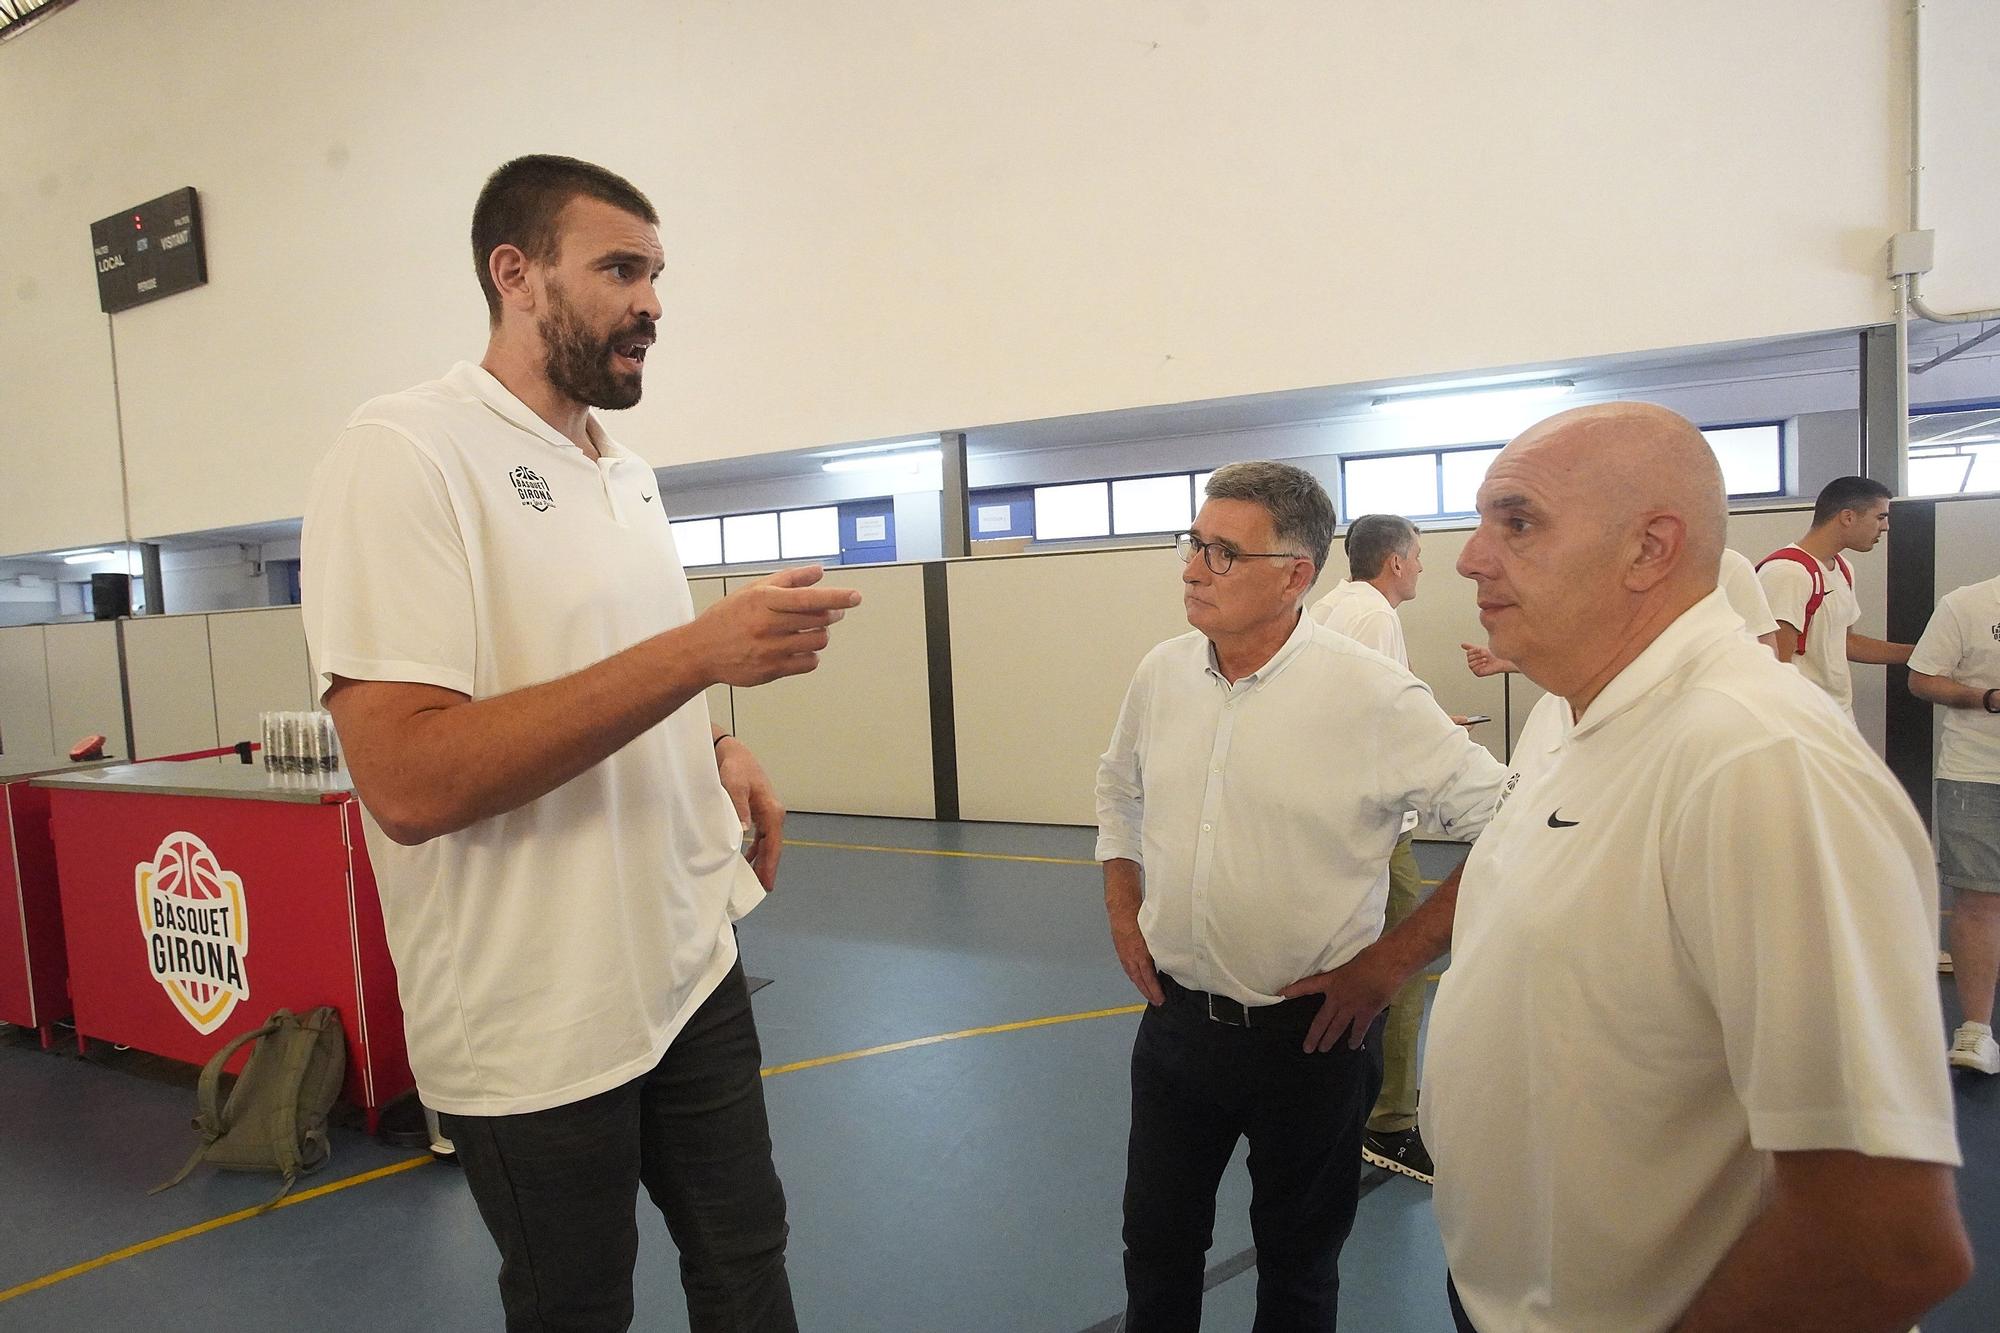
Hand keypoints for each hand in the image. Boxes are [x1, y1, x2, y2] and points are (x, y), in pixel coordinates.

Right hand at [694, 566, 860, 687]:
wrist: (701, 651)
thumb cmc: (729, 617)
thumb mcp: (754, 590)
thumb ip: (789, 579)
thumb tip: (819, 572)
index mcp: (764, 600)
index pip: (809, 598)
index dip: (836, 597)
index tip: (855, 597)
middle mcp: (768, 624)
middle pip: (819, 620)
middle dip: (832, 614)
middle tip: (831, 612)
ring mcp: (770, 649)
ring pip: (818, 641)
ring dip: (822, 634)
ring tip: (811, 630)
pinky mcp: (771, 670)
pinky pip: (809, 662)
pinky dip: (812, 655)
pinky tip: (801, 648)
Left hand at [716, 736, 785, 890]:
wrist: (733, 752)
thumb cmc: (735, 768)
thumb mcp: (735, 785)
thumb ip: (739, 807)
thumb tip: (745, 831)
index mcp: (772, 810)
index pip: (773, 845)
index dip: (770, 865)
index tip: (767, 884)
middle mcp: (773, 814)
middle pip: (773, 847)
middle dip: (768, 867)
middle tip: (761, 889)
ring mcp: (767, 813)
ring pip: (768, 843)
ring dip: (762, 860)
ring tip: (754, 880)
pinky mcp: (759, 812)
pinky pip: (761, 837)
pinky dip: (756, 850)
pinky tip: (747, 859)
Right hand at [1110, 914, 1164, 1004]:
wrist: (1122, 908)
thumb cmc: (1138, 917)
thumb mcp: (1153, 934)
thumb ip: (1159, 948)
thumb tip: (1170, 958)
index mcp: (1140, 954)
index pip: (1148, 978)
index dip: (1154, 990)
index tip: (1160, 999)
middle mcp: (1131, 957)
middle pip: (1140, 981)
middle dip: (1148, 993)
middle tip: (1156, 1002)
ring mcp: (1124, 955)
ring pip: (1133, 975)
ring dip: (1141, 986)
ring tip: (1149, 993)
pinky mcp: (1121, 951)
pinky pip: (1128, 968)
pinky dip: (1135, 976)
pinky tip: (1139, 977)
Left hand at [1278, 945, 1403, 1052]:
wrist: (1388, 963)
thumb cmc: (1371, 956)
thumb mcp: (1350, 961)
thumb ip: (1344, 973)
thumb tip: (1346, 978)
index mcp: (1333, 980)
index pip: (1308, 985)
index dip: (1294, 989)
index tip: (1281, 994)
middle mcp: (1338, 996)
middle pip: (1322, 1020)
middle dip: (1314, 1036)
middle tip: (1307, 1048)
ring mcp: (1351, 1006)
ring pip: (1337, 1028)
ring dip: (1329, 1040)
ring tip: (1323, 1049)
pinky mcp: (1366, 1012)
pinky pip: (1359, 1029)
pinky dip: (1355, 1038)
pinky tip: (1352, 1046)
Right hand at [1461, 641, 1516, 677]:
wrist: (1501, 661)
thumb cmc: (1492, 655)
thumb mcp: (1480, 649)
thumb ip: (1471, 647)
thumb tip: (1462, 644)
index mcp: (1473, 658)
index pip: (1468, 653)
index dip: (1474, 650)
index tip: (1481, 649)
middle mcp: (1473, 664)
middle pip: (1469, 658)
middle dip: (1477, 655)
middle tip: (1485, 654)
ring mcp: (1476, 669)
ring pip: (1470, 664)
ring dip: (1479, 660)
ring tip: (1486, 659)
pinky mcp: (1479, 674)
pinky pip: (1475, 669)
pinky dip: (1480, 665)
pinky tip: (1485, 663)